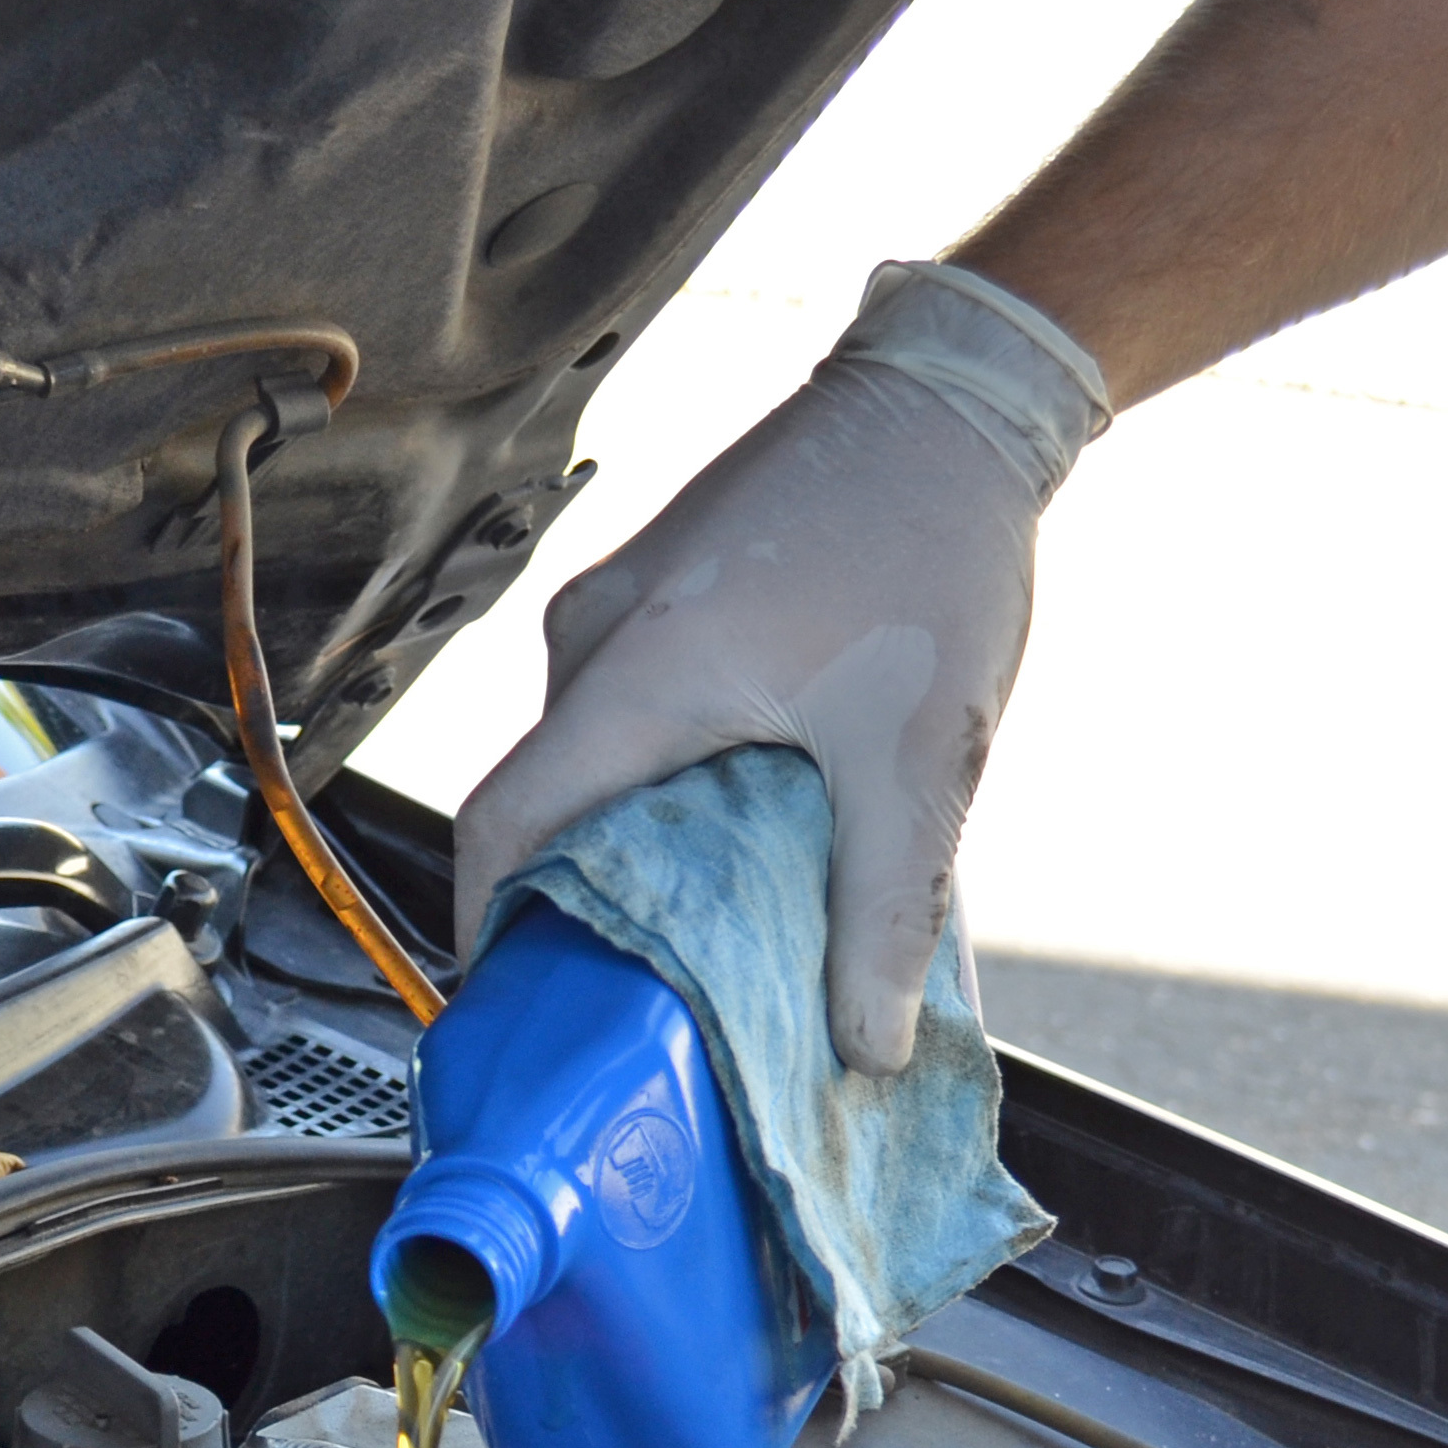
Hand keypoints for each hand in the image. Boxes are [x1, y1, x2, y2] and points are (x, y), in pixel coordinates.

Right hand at [454, 265, 1109, 1076]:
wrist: (958, 399)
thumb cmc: (930, 550)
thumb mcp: (919, 760)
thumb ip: (888, 913)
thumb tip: (867, 1047)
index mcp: (635, 671)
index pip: (503, 824)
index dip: (489, 929)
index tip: (517, 1006)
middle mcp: (599, 630)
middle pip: (546, 800)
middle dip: (583, 901)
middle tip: (642, 989)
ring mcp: (622, 599)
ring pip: (590, 755)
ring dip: (634, 837)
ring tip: (704, 914)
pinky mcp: (658, 585)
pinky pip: (625, 707)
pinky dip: (661, 777)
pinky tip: (738, 820)